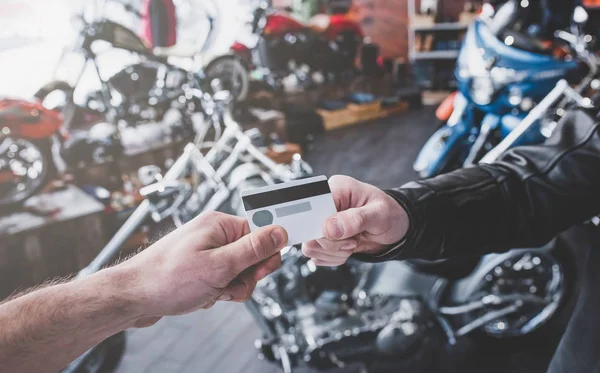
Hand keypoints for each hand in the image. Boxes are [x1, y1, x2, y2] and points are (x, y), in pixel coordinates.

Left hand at [114, 211, 287, 326]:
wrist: (132, 297)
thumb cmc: (166, 279)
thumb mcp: (219, 266)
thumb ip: (253, 249)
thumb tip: (280, 232)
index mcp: (220, 224)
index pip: (262, 231)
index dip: (265, 254)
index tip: (259, 271)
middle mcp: (214, 234)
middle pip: (253, 255)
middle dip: (245, 276)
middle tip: (226, 283)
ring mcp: (207, 252)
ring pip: (240, 272)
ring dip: (230, 287)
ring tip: (210, 291)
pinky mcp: (201, 268)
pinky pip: (224, 280)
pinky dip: (218, 292)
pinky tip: (203, 295)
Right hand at [302, 175, 408, 265]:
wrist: (396, 228)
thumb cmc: (391, 214)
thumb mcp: (380, 214)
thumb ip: (356, 219)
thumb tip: (329, 227)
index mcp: (335, 190)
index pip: (312, 208)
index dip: (322, 226)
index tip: (341, 234)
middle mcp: (324, 205)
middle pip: (309, 231)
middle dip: (332, 243)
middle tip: (353, 241)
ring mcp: (322, 223)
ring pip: (311, 246)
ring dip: (334, 252)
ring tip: (352, 244)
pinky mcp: (323, 239)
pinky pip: (317, 255)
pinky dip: (333, 258)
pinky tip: (348, 249)